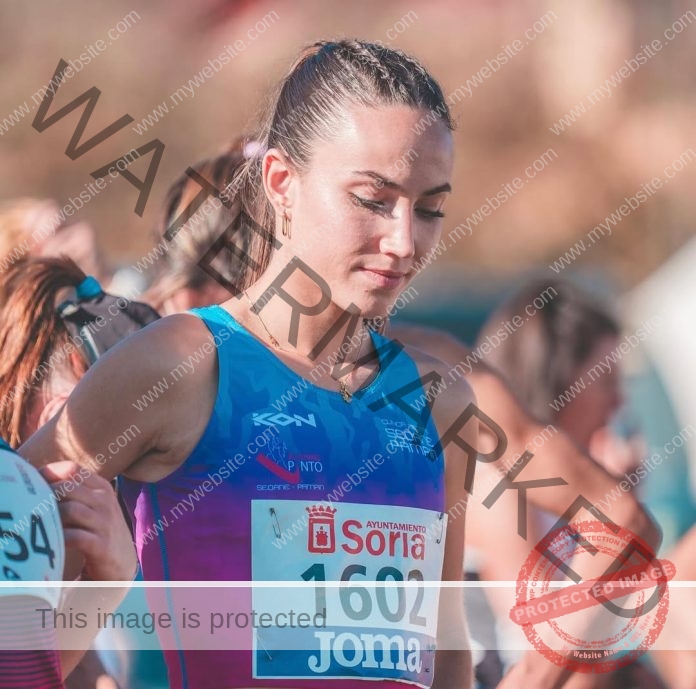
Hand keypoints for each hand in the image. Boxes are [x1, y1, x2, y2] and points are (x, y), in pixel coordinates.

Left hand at [40, 461, 136, 580]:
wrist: (122, 561)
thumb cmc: (99, 529)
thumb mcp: (95, 505)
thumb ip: (75, 491)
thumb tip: (39, 480)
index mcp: (102, 488)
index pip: (72, 469)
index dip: (49, 474)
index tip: (32, 485)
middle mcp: (105, 501)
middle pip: (67, 488)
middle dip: (45, 497)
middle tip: (30, 508)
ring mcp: (104, 523)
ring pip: (70, 510)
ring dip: (50, 518)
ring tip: (39, 525)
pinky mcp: (101, 546)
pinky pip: (74, 536)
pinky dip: (58, 538)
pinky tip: (51, 542)